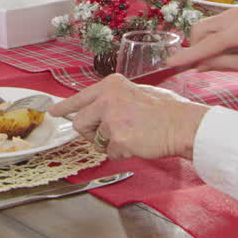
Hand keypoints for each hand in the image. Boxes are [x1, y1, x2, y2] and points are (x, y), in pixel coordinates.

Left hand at [50, 74, 208, 160]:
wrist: (182, 124)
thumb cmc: (166, 110)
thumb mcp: (136, 92)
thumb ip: (114, 99)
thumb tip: (98, 110)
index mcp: (111, 85)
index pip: (80, 98)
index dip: (65, 107)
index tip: (54, 112)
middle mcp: (107, 99)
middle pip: (80, 123)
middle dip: (91, 133)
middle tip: (110, 134)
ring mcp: (111, 119)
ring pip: (95, 140)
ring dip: (110, 143)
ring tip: (132, 135)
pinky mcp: (117, 139)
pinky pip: (110, 153)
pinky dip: (122, 152)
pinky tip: (138, 143)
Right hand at [167, 8, 237, 75]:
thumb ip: (222, 64)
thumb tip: (198, 66)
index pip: (205, 45)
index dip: (187, 56)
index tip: (170, 63)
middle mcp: (234, 16)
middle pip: (199, 31)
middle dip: (195, 48)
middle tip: (201, 66)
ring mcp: (235, 11)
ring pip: (205, 26)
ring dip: (204, 43)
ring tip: (218, 58)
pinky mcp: (237, 12)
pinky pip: (215, 24)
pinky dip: (212, 37)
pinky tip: (223, 49)